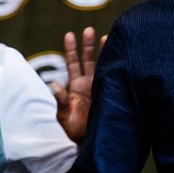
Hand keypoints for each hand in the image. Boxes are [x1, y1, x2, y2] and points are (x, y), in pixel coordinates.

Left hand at [51, 27, 105, 142]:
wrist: (90, 142)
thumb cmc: (74, 131)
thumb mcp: (64, 116)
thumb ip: (60, 100)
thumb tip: (53, 83)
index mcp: (75, 87)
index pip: (73, 63)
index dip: (71, 49)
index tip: (70, 34)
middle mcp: (87, 84)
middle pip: (87, 60)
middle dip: (88, 45)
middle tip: (88, 30)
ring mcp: (99, 88)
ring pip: (102, 65)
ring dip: (104, 51)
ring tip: (108, 37)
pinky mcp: (109, 93)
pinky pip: (112, 76)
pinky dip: (114, 65)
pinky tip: (119, 55)